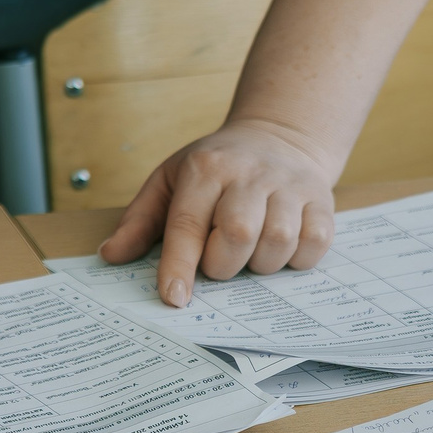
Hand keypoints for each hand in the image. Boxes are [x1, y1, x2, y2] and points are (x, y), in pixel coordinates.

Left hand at [97, 118, 339, 304]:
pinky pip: (314, 244)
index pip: (187, 223)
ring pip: (278, 242)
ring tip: (250, 252)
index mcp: (205, 169)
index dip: (179, 265)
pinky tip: (282, 247)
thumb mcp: (170, 179)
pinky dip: (297, 258)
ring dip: (260, 264)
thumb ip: (141, 220)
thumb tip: (110, 254)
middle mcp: (248, 174)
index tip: (173, 297)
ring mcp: (289, 186)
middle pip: (237, 234)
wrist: (279, 135)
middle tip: (218, 261)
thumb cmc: (216, 167)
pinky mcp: (322, 200)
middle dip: (223, 264)